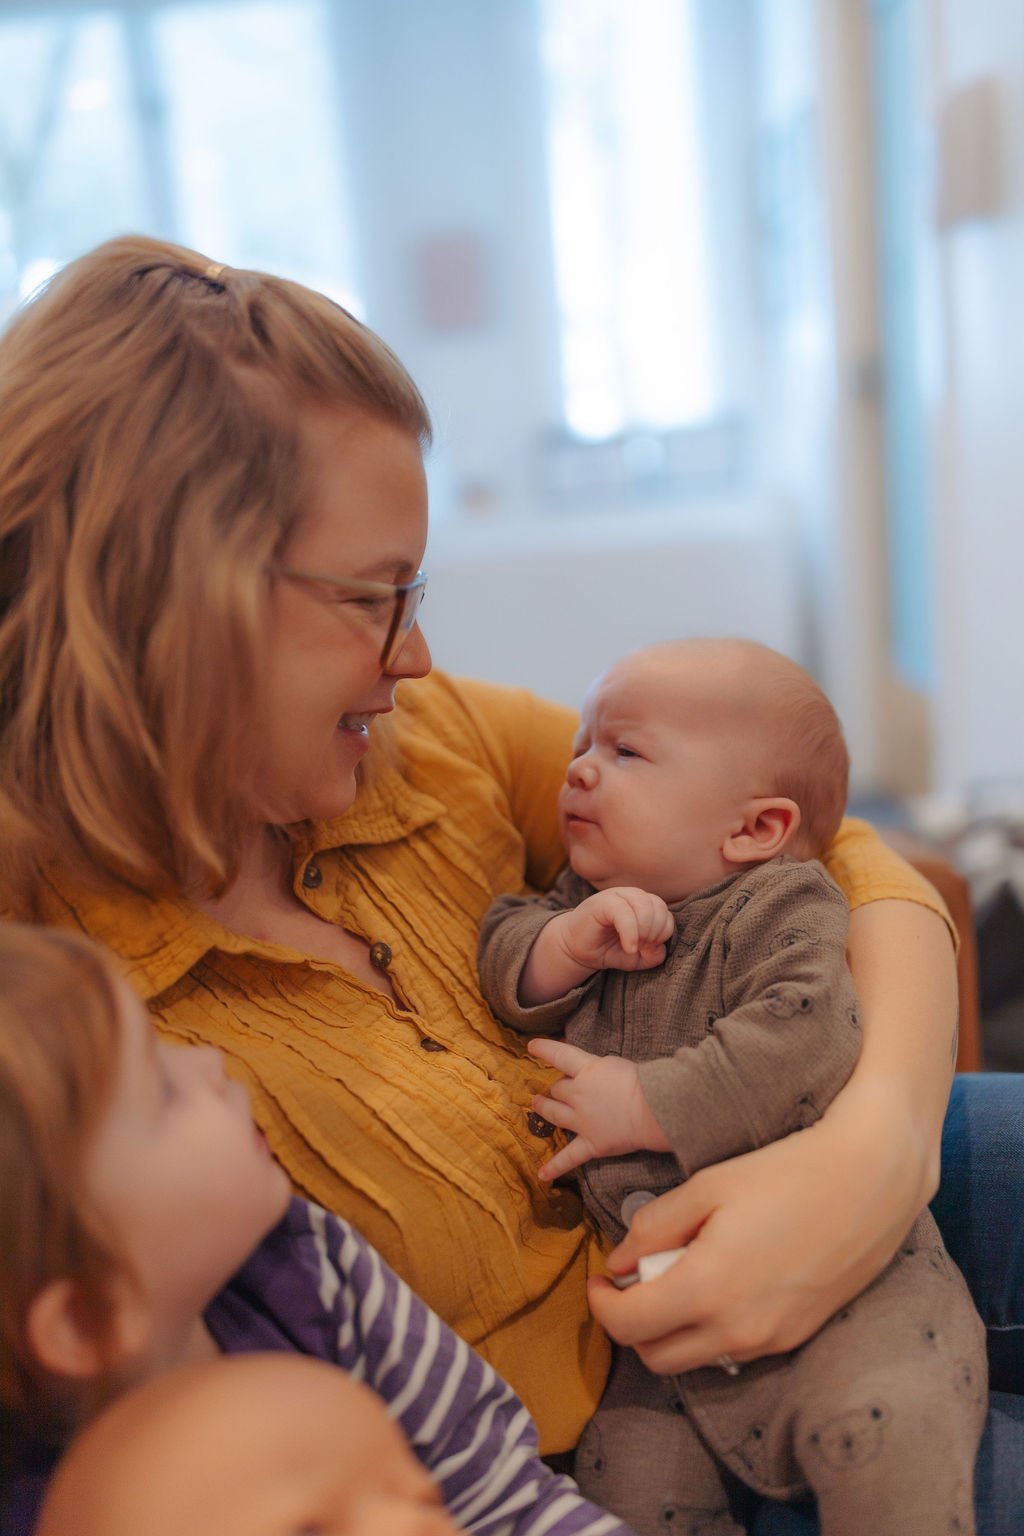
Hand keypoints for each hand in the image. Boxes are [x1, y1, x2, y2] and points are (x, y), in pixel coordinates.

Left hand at [528, 1037, 670, 1179]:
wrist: (653, 1109)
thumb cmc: (645, 1082)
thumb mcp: (617, 1064)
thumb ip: (599, 1069)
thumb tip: (591, 1072)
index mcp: (587, 1070)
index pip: (559, 1055)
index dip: (544, 1049)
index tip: (532, 1047)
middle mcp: (578, 1094)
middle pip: (558, 1088)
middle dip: (558, 1087)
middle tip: (560, 1088)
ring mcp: (581, 1121)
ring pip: (554, 1114)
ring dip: (544, 1109)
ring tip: (536, 1105)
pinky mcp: (590, 1144)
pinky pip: (569, 1157)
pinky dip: (555, 1166)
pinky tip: (542, 1175)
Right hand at [559, 887, 674, 972]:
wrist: (574, 948)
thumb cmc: (606, 949)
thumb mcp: (636, 958)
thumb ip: (654, 955)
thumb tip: (659, 947)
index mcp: (643, 904)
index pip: (665, 913)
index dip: (663, 934)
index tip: (648, 949)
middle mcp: (632, 895)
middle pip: (659, 907)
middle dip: (655, 933)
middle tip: (642, 949)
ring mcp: (616, 895)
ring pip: (645, 906)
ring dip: (645, 932)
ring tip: (634, 947)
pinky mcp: (601, 902)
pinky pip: (624, 913)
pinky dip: (631, 933)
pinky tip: (628, 947)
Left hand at [588, 1079, 932, 1373]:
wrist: (870, 1180)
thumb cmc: (786, 1172)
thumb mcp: (708, 1186)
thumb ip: (654, 1226)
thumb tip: (618, 1261)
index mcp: (706, 1289)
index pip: (628, 1326)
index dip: (601, 1305)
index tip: (601, 1279)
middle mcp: (736, 1330)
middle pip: (656, 1358)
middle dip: (633, 1325)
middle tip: (634, 1281)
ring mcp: (770, 1341)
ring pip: (696, 1359)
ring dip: (672, 1331)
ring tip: (681, 1275)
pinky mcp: (796, 1337)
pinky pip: (734, 1349)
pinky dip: (712, 1328)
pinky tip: (724, 1281)